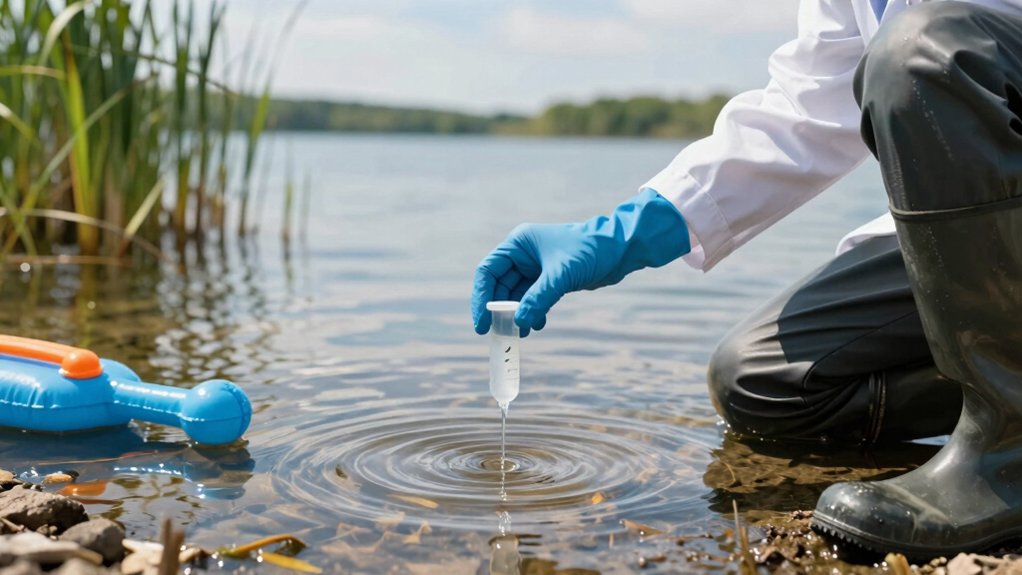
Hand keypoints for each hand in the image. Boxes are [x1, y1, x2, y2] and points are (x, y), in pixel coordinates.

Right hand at [472, 188, 689, 335]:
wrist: (621, 249)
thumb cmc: (591, 251)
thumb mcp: (562, 276)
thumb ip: (538, 299)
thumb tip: (519, 323)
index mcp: (519, 243)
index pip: (487, 272)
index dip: (481, 298)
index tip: (482, 324)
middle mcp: (523, 254)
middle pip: (498, 286)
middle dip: (500, 311)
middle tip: (500, 335)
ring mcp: (535, 267)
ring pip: (515, 295)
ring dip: (516, 315)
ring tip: (521, 334)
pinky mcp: (549, 279)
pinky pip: (532, 299)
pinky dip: (532, 313)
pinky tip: (538, 325)